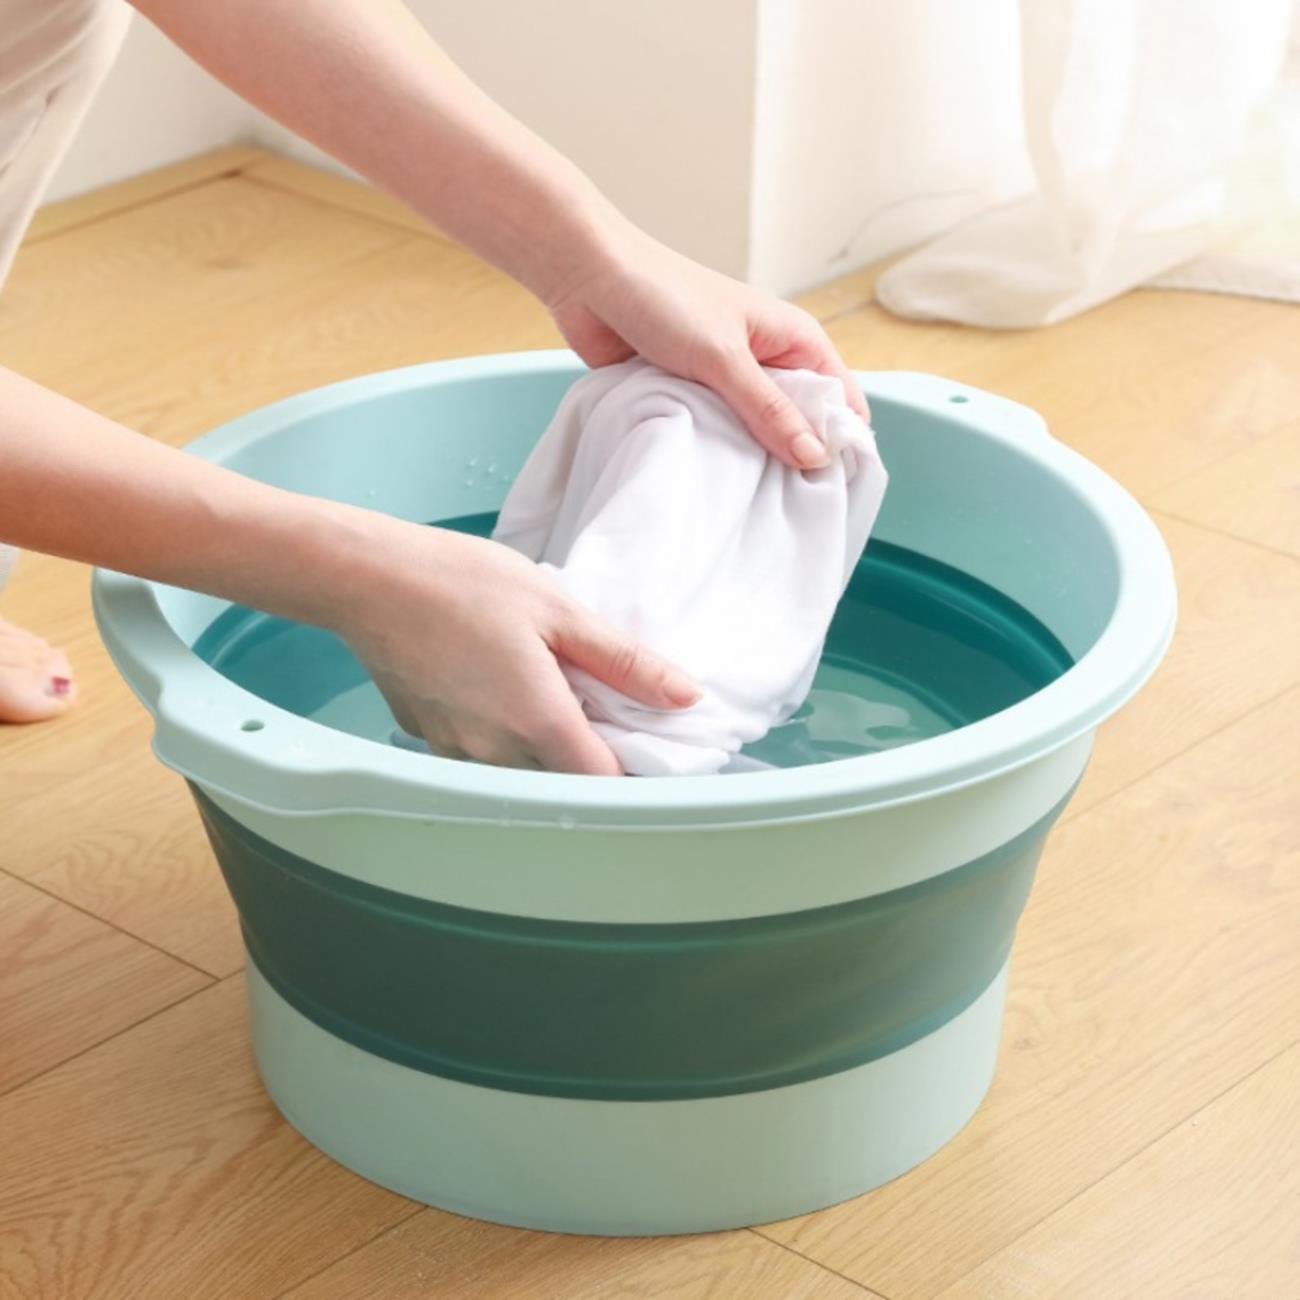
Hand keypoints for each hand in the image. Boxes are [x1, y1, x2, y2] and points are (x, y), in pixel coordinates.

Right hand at [329, 518, 699, 773]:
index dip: (632, 769)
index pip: (604, 783)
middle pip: (562, 781)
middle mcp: (495, 753)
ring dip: (541, 743)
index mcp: (538, 722)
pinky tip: (495, 682)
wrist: (367, 578)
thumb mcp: (559, 610)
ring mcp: (456, 752)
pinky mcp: (428, 740)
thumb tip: (684, 696)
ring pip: (519, 771)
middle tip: (594, 701)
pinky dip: (499, 732)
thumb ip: (625, 662)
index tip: (641, 741)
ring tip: (542, 683)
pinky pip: (479, 754)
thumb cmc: (462, 582)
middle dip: (586, 753)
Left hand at [545, 227, 869, 469]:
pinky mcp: (691, 395)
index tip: (834, 487)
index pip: (839, 396)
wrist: (588, 278)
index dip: (843, 439)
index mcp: (791, 338)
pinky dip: (712, 452)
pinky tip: (711, 481)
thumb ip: (768, 410)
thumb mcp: (723, 358)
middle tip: (790, 505)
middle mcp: (765, 360)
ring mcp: (727, 380)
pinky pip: (714, 434)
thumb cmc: (662, 297)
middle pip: (799, 422)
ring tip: (751, 499)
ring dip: (749, 459)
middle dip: (794, 458)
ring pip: (754, 433)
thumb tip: (815, 457)